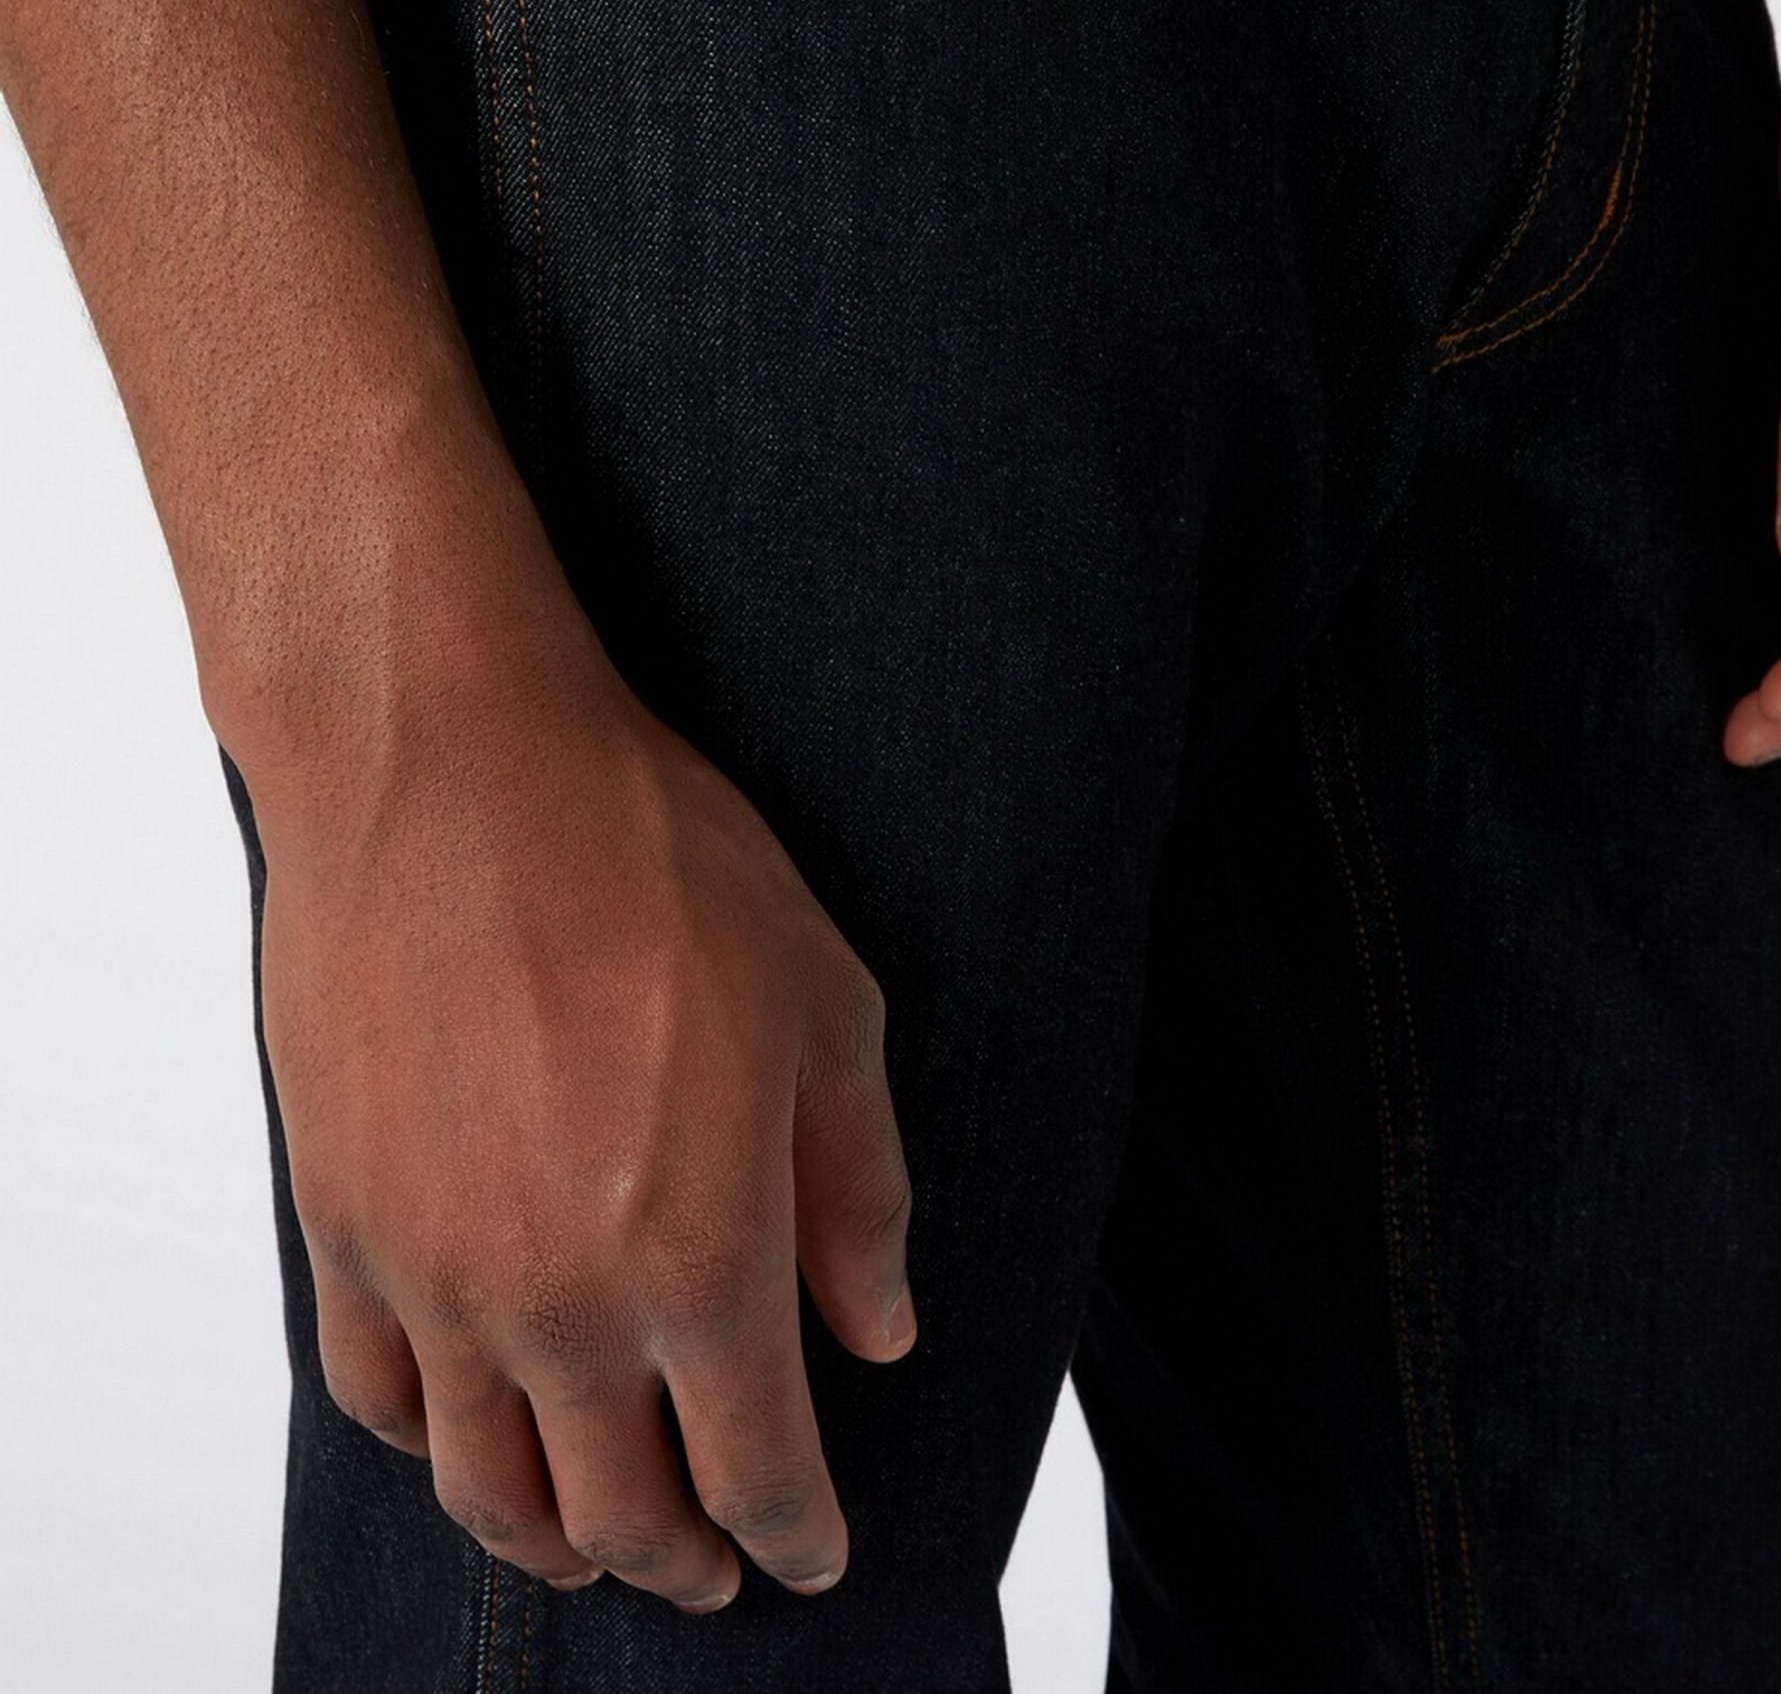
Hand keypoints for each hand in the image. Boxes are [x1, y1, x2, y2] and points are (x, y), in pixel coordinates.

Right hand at [242, 614, 914, 1612]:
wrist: (452, 770)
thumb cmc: (656, 864)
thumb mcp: (825, 1005)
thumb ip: (857, 1192)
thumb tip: (881, 1333)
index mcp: (701, 1255)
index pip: (757, 1468)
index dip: (797, 1535)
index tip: (815, 1557)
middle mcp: (560, 1299)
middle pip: (622, 1512)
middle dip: (688, 1561)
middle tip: (722, 1569)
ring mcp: (434, 1273)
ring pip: (490, 1488)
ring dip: (558, 1541)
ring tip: (601, 1542)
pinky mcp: (341, 1224)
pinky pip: (378, 1397)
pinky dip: (434, 1449)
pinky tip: (472, 1435)